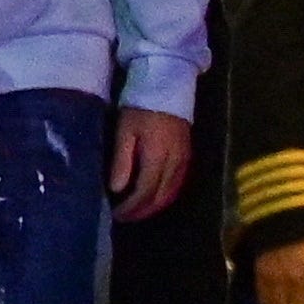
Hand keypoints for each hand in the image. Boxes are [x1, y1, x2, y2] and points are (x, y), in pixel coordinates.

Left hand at [108, 108, 190, 222]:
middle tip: (124, 217)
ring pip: (170, 194)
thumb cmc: (140, 106)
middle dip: (141, 212)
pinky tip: (154, 198)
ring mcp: (184, 160)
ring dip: (154, 207)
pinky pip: (178, 185)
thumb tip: (117, 189)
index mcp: (157, 157)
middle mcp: (174, 163)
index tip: (116, 213)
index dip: (130, 207)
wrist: (168, 86)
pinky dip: (165, 196)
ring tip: (137, 212)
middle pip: (159, 198)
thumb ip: (122, 161)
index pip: (144, 193)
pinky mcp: (188, 156)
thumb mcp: (125, 131)